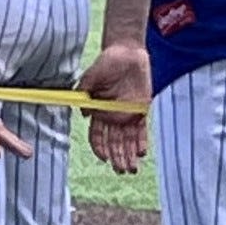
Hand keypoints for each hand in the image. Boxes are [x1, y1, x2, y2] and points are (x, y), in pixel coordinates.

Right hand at [80, 39, 151, 174]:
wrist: (126, 53)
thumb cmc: (106, 62)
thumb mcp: (91, 77)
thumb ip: (85, 92)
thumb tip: (84, 113)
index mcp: (98, 111)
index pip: (97, 135)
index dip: (100, 148)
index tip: (104, 159)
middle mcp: (113, 116)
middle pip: (114, 142)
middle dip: (117, 157)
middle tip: (121, 171)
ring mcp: (128, 114)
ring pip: (127, 140)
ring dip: (129, 155)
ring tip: (131, 169)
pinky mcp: (141, 110)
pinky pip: (141, 130)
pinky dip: (141, 142)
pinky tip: (141, 153)